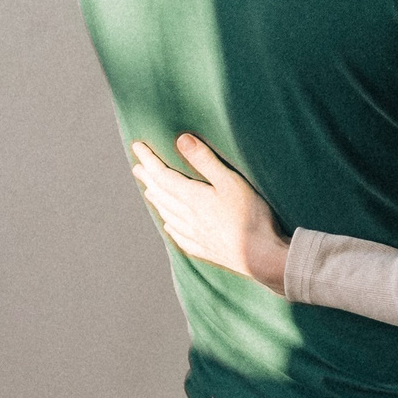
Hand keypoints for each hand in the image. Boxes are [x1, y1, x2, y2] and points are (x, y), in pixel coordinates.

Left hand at [130, 134, 289, 295]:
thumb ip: (206, 160)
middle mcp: (189, 217)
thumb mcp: (230, 181)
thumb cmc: (249, 216)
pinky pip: (180, 236)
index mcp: (193, 198)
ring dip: (157, 201)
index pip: (163, 176)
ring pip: (169, 215)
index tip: (137, 147)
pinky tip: (169, 226)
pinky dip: (171, 227)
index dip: (149, 161)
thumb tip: (181, 140)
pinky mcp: (206, 249)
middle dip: (149, 179)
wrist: (260, 257)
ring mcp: (196, 235)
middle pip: (162, 195)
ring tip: (149, 192)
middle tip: (137, 168)